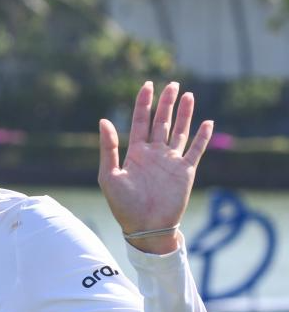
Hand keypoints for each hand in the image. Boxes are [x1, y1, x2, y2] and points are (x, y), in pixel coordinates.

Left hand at [98, 81, 213, 253]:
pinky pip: (196, 150)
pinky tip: (207, 122)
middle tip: (172, 84)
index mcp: (135, 152)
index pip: (140, 121)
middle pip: (161, 121)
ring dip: (184, 114)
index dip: (143, 103)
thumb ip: (108, 148)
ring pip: (179, 131)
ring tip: (188, 95)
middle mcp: (154, 153)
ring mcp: (170, 161)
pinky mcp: (185, 171)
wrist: (145, 227)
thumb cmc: (123, 205)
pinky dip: (202, 137)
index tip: (147, 85)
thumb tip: (103, 120)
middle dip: (166, 103)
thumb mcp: (109, 175)